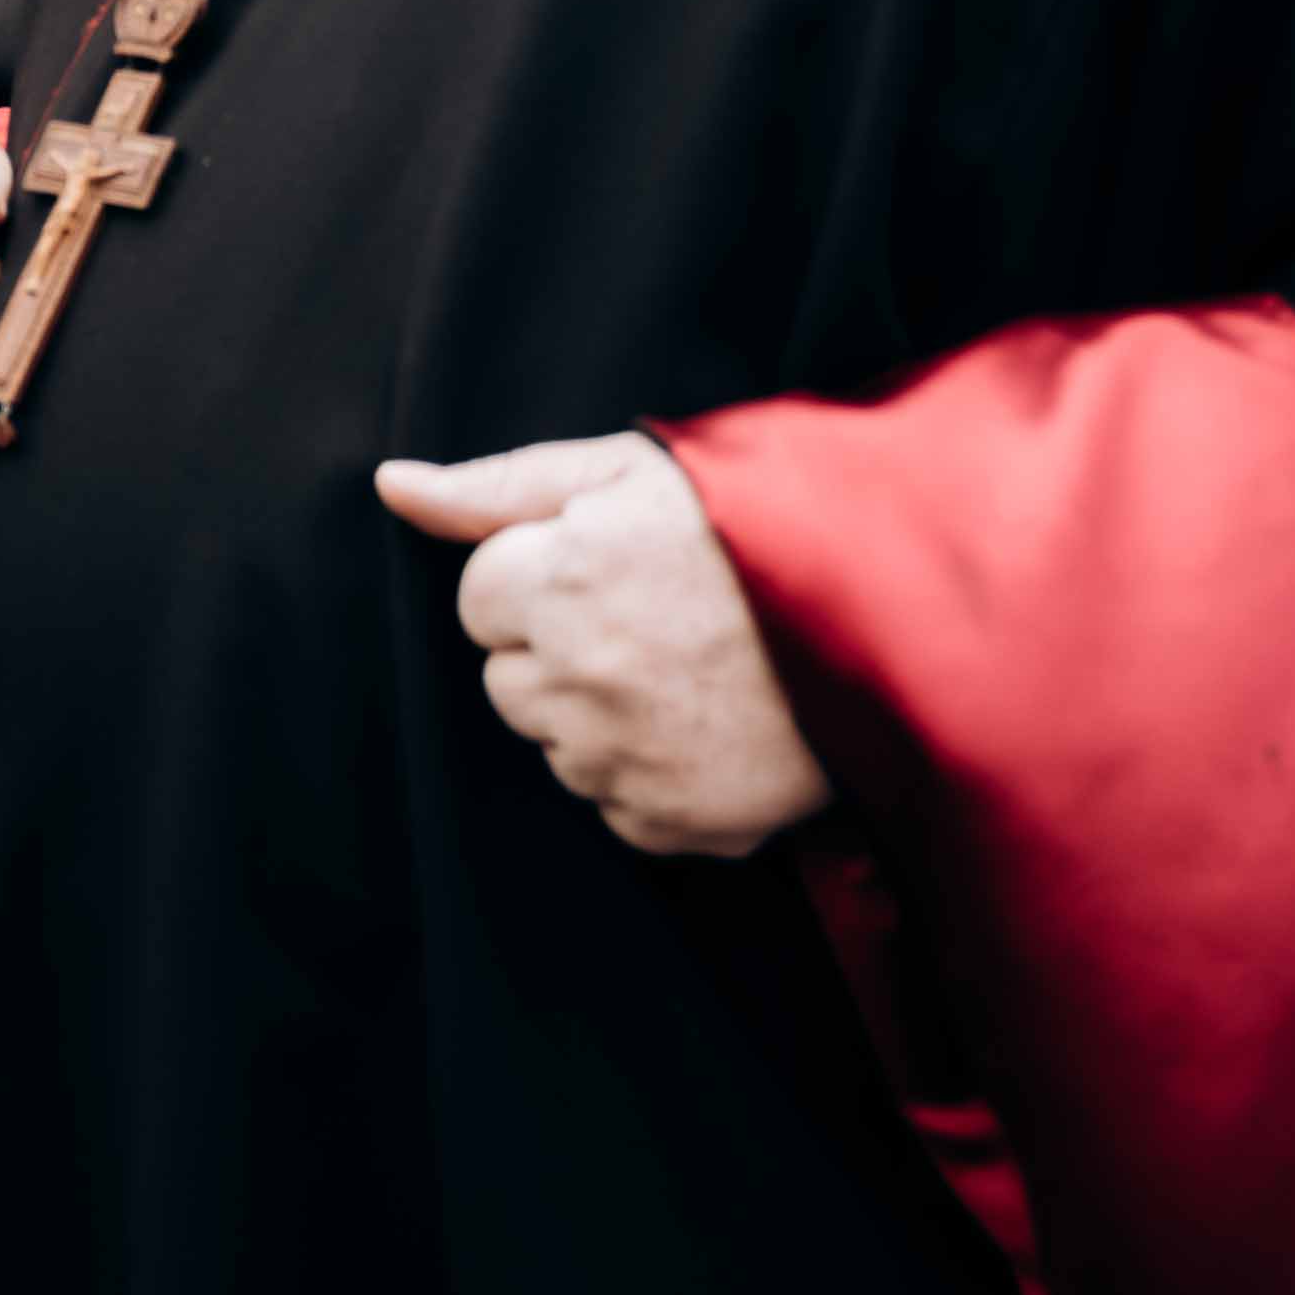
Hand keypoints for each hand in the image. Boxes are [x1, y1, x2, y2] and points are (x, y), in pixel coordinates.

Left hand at [378, 434, 830, 855]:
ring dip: (600, 718)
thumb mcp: (629, 473)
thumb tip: (390, 485)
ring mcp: (630, 758)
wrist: (904, 615)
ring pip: (557, 748)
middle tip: (655, 622)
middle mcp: (582, 678)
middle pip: (508, 683)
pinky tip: (712, 727)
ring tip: (692, 672)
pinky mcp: (681, 821)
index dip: (539, 579)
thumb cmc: (757, 526)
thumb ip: (498, 486)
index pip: (479, 601)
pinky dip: (651, 778)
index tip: (611, 570)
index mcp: (560, 581)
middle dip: (559, 652)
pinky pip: (619, 807)